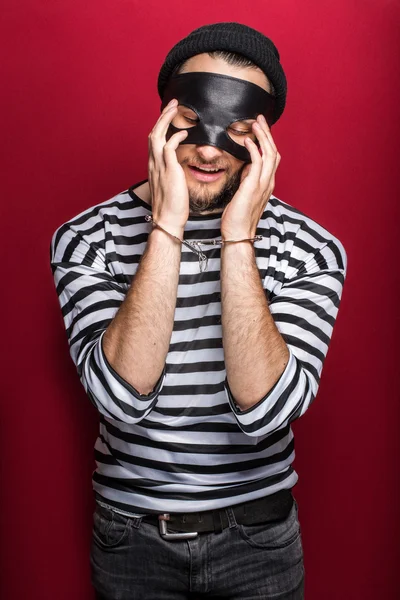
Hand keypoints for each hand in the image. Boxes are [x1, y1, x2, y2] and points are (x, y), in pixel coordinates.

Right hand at [148, 99, 188, 236]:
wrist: (168, 220)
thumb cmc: (172, 206)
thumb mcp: (171, 185)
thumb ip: (173, 172)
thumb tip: (179, 167)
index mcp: (154, 166)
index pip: (154, 140)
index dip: (161, 125)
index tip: (170, 115)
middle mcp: (153, 164)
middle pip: (153, 132)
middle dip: (163, 116)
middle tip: (173, 103)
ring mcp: (159, 166)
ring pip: (157, 135)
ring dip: (166, 119)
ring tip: (176, 108)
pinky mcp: (169, 170)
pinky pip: (169, 147)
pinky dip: (176, 136)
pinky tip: (186, 132)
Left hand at [220, 114, 280, 238]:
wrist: (237, 233)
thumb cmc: (237, 217)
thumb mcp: (244, 193)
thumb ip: (248, 180)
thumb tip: (247, 167)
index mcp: (267, 184)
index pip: (272, 157)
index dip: (267, 141)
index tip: (259, 128)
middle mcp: (268, 182)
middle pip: (274, 151)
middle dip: (267, 133)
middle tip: (259, 119)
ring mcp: (263, 184)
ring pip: (270, 154)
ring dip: (263, 137)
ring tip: (255, 124)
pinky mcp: (253, 187)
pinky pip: (258, 163)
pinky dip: (254, 149)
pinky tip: (247, 141)